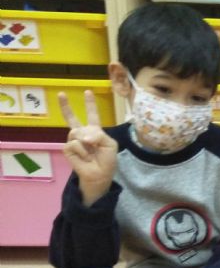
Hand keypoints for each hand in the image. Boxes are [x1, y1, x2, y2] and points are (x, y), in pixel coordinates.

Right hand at [59, 90, 117, 205]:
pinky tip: (85, 158)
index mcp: (95, 131)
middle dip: (66, 106)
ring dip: (86, 143)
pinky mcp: (67, 149)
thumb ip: (99, 136)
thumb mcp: (110, 145)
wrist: (100, 175)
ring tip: (91, 153)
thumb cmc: (107, 160)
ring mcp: (73, 140)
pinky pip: (74, 144)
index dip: (90, 104)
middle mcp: (82, 133)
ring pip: (76, 132)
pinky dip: (82, 151)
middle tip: (61, 94)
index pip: (92, 115)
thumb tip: (84, 137)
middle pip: (72, 118)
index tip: (87, 91)